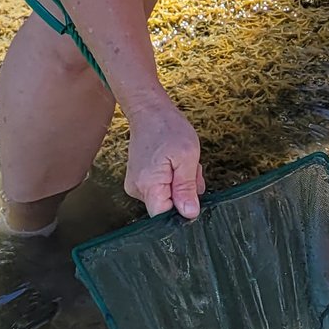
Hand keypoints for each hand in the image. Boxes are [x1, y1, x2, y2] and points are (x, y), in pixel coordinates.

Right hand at [123, 103, 203, 219]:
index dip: (182, 210)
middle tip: (190, 170)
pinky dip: (174, 179)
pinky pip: (162, 189)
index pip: (164, 217)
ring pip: (167, 197)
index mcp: (148, 185)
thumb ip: (187, 188)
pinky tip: (176, 163)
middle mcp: (137, 189)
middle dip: (185, 192)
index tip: (191, 193)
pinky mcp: (140, 180)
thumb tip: (189, 214)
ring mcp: (137, 185)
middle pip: (167, 207)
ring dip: (182, 184)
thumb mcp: (187, 157)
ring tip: (182, 163)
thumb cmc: (168, 128)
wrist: (150, 111)